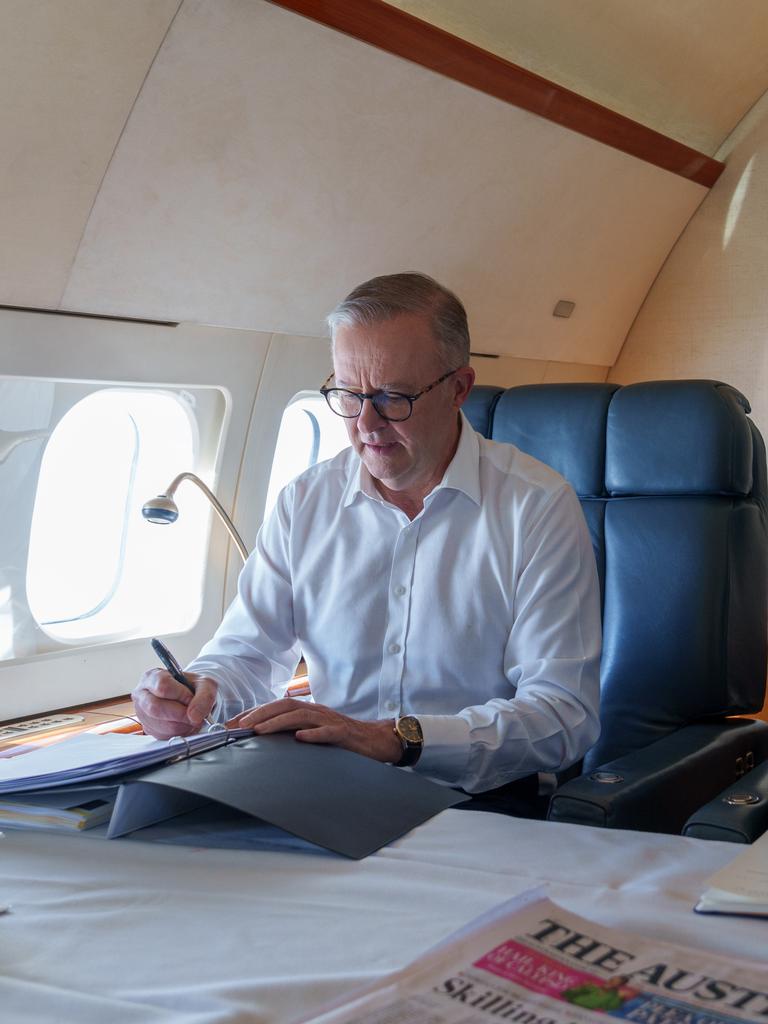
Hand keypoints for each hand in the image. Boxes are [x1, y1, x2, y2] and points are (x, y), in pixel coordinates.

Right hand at [132, 668, 217, 738]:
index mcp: (152, 677)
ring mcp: (143, 714)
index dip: (180, 694)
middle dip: (180, 713)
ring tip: (191, 717)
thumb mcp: (204, 684)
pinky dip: (180, 732)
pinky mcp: (149, 729)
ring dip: (182, 724)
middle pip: (155, 707)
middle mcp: (142, 695)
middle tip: (194, 714)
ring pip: (162, 724)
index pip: (162, 685)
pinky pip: (165, 735)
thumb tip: (194, 716)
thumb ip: (204, 696)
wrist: (190, 699)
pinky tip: (185, 723)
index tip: (192, 699)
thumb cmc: (193, 687)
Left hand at [227, 698, 402, 762]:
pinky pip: (328, 732)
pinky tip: (300, 738)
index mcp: (308, 711)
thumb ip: (295, 733)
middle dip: (261, 714)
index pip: (277, 706)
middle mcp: (317, 711)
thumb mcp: (315, 733)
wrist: (376, 740)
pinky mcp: (345, 734)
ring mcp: (330, 721)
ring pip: (302, 716)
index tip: (233, 724)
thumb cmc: (343, 739)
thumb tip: (266, 740)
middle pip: (285, 705)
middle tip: (240, 726)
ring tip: (260, 731)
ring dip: (278, 722)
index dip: (255, 712)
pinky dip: (313, 734)